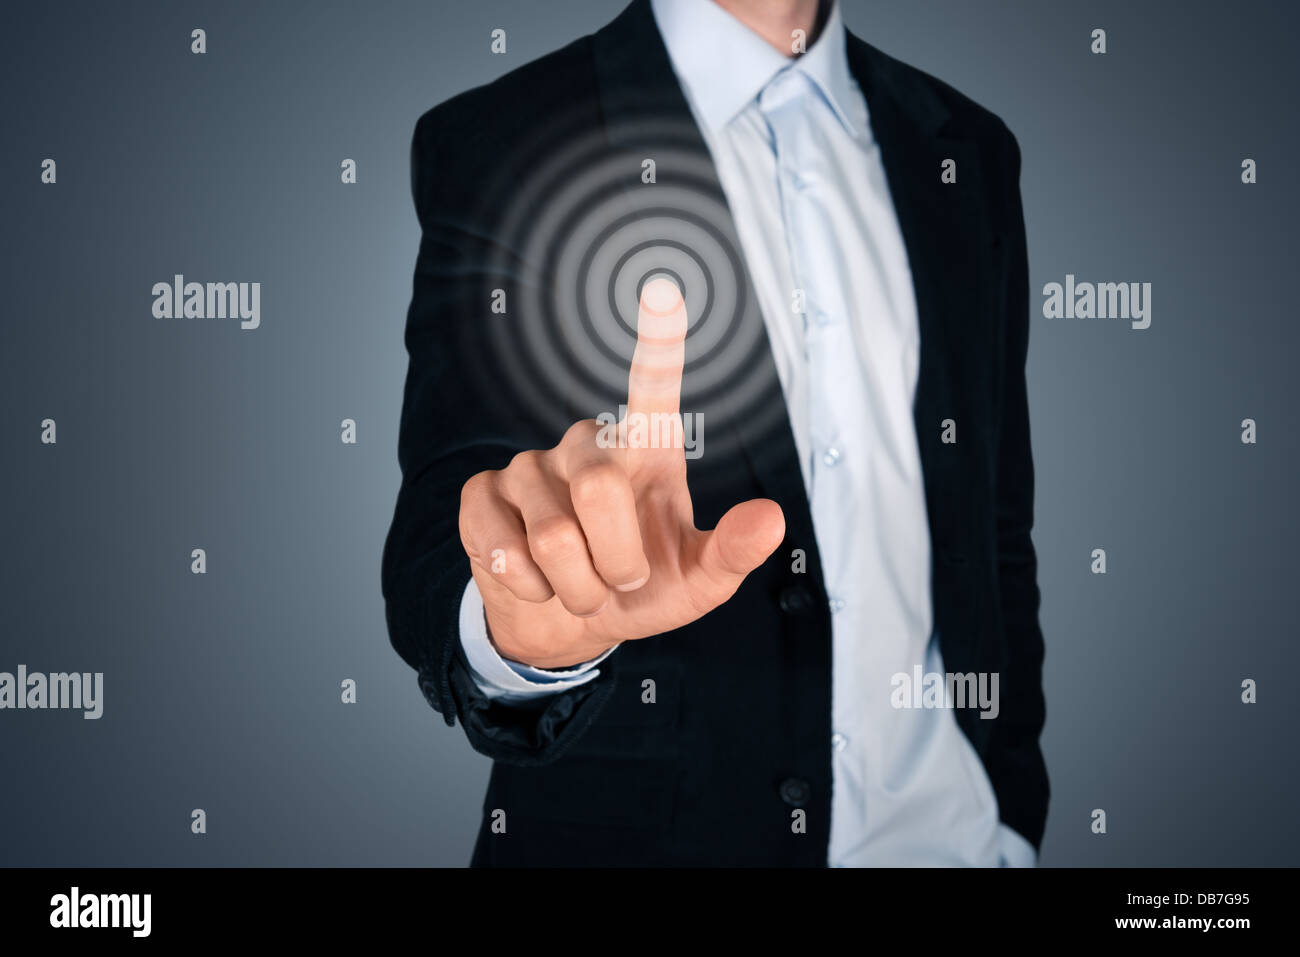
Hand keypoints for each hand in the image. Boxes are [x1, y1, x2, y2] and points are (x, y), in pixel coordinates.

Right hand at [458, 278, 785, 667]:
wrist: (569, 624)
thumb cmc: (641, 589)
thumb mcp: (697, 582)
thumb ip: (732, 551)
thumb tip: (773, 520)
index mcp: (644, 453)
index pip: (653, 389)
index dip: (658, 341)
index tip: (663, 289)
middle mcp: (586, 445)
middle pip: (598, 493)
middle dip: (615, 563)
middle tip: (618, 581)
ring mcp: (529, 466)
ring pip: (552, 538)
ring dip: (576, 586)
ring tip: (581, 586)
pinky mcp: (481, 495)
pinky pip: (506, 553)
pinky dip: (531, 589)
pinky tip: (535, 582)